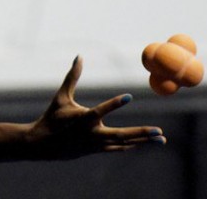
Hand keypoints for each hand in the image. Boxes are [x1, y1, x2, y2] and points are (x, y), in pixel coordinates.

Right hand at [26, 56, 165, 158]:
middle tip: (158, 131)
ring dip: (143, 140)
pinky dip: (132, 144)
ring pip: (124, 143)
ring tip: (162, 138)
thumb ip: (72, 77)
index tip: (129, 96)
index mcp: (82, 119)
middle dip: (140, 133)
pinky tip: (146, 142)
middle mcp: (92, 134)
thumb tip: (79, 56)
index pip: (100, 110)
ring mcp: (96, 144)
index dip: (114, 104)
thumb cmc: (53, 117)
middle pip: (120, 135)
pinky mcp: (97, 150)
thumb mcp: (61, 97)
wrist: (44, 144)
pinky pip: (119, 148)